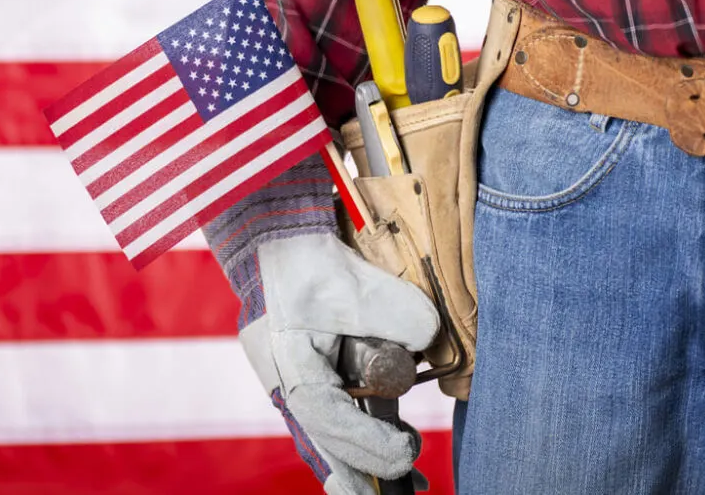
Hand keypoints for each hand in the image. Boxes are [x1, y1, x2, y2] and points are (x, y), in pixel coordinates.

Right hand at [203, 154, 438, 491]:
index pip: (327, 420)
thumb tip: (428, 340)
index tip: (406, 452)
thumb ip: (396, 310)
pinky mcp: (313, 373)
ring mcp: (297, 380)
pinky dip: (358, 439)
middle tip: (408, 488)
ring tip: (406, 485)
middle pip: (325, 442)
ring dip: (362, 461)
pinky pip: (334, 418)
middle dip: (363, 472)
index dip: (367, 444)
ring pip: (329, 436)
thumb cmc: (305, 257)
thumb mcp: (352, 280)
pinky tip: (387, 458)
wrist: (277, 234)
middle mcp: (287, 381)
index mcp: (288, 364)